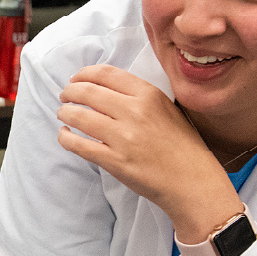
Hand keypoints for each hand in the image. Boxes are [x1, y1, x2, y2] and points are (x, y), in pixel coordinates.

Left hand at [54, 65, 242, 242]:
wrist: (192, 181)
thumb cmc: (182, 145)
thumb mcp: (166, 108)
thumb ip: (139, 96)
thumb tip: (104, 87)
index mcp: (148, 94)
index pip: (106, 74)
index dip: (84, 74)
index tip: (76, 79)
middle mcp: (134, 112)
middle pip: (87, 92)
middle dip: (70, 92)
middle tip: (65, 96)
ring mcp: (123, 137)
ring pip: (78, 117)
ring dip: (65, 113)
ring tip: (64, 114)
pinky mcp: (115, 161)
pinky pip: (79, 145)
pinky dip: (66, 138)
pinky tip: (65, 135)